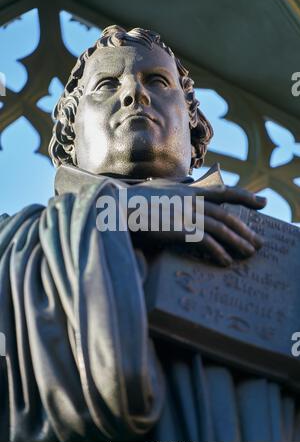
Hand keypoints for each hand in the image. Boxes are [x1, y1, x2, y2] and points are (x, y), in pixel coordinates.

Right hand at [125, 181, 266, 265]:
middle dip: (245, 228)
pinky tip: (225, 262)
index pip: (223, 191)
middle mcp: (190, 199)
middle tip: (258, 242)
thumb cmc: (134, 200)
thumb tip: (189, 179)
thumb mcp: (159, 186)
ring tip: (248, 254)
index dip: (245, 196)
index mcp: (187, 189)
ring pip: (221, 226)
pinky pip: (206, 241)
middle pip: (226, 213)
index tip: (262, 202)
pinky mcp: (179, 228)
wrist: (115, 206)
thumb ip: (177, 185)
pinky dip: (218, 252)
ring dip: (237, 241)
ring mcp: (186, 213)